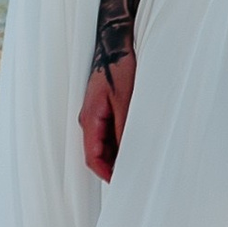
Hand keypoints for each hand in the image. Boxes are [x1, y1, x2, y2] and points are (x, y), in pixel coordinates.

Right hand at [79, 54, 136, 180]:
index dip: (106, 173)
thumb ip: (123, 128)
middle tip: (134, 173)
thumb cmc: (118, 67)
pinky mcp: (104, 106)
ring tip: (138, 158)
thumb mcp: (125, 100)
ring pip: (104, 142)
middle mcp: (89, 117)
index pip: (92, 156)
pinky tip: (135, 139)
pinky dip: (120, 139)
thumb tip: (126, 153)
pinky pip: (109, 130)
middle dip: (112, 165)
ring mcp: (96, 112)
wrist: (116, 44)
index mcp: (90, 118)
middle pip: (97, 152)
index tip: (120, 182)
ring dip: (117, 152)